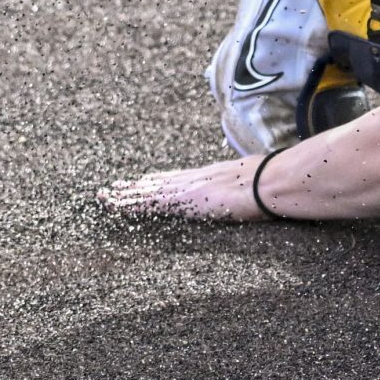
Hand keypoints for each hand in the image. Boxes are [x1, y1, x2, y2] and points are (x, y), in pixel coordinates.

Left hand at [98, 157, 266, 222]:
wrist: (272, 183)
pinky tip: (115, 205)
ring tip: (106, 195)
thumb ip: (251, 183)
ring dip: (125, 194)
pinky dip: (130, 203)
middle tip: (115, 187)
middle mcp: (197, 178)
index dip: (160, 180)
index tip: (146, 181)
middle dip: (137, 185)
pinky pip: (149, 202)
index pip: (180, 178)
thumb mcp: (259, 180)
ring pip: (148, 190)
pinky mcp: (184, 200)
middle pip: (159, 182)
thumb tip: (262, 186)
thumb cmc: (274, 183)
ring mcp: (189, 188)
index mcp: (215, 174)